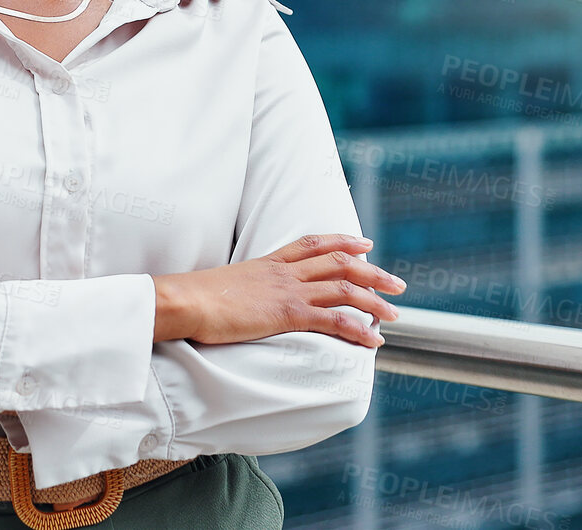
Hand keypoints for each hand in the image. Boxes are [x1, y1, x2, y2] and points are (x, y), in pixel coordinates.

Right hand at [153, 234, 405, 348]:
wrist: (184, 300)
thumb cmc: (193, 299)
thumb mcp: (223, 286)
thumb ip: (241, 290)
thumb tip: (240, 301)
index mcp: (268, 262)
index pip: (313, 244)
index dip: (343, 241)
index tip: (365, 243)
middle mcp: (284, 272)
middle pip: (340, 263)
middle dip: (373, 273)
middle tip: (397, 284)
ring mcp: (288, 291)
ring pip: (344, 289)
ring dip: (374, 301)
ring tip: (395, 314)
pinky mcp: (288, 314)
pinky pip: (333, 319)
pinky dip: (358, 329)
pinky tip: (373, 339)